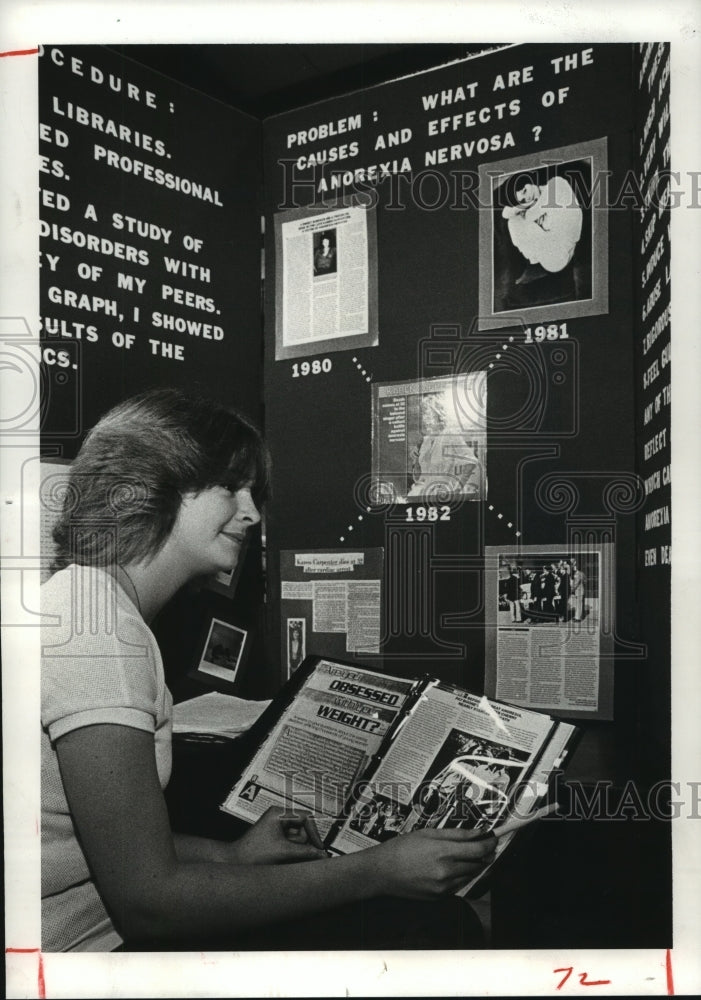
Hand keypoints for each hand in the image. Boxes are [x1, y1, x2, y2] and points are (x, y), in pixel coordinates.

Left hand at [226, 807, 326, 865]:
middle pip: (303, 828)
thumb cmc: (252, 853)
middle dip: (301, 842)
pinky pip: (291, 842)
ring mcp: (276, 826)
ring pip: (298, 837)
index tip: (318, 847)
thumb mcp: (284, 852)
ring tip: (282, 855)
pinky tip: (281, 856)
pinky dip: (291, 850)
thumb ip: (305, 852)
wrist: (235, 862)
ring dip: (295, 848)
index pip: (305, 817)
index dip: (314, 833)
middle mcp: (278, 817)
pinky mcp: (275, 836)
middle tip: (294, 852)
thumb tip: (321, 854)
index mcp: (279, 813)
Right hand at [367, 828, 496, 899]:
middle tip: (483, 844)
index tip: (493, 838)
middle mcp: (446, 872)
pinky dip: (460, 876)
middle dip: (483, 853)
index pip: (478, 849)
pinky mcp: (439, 897)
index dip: (489, 843)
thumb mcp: (428, 833)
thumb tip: (478, 832)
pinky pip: (458, 885)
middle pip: (477, 863)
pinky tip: (451, 867)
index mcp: (443, 853)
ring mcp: (443, 887)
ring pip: (470, 875)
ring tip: (465, 855)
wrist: (382, 872)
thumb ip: (457, 834)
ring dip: (473, 865)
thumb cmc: (402, 848)